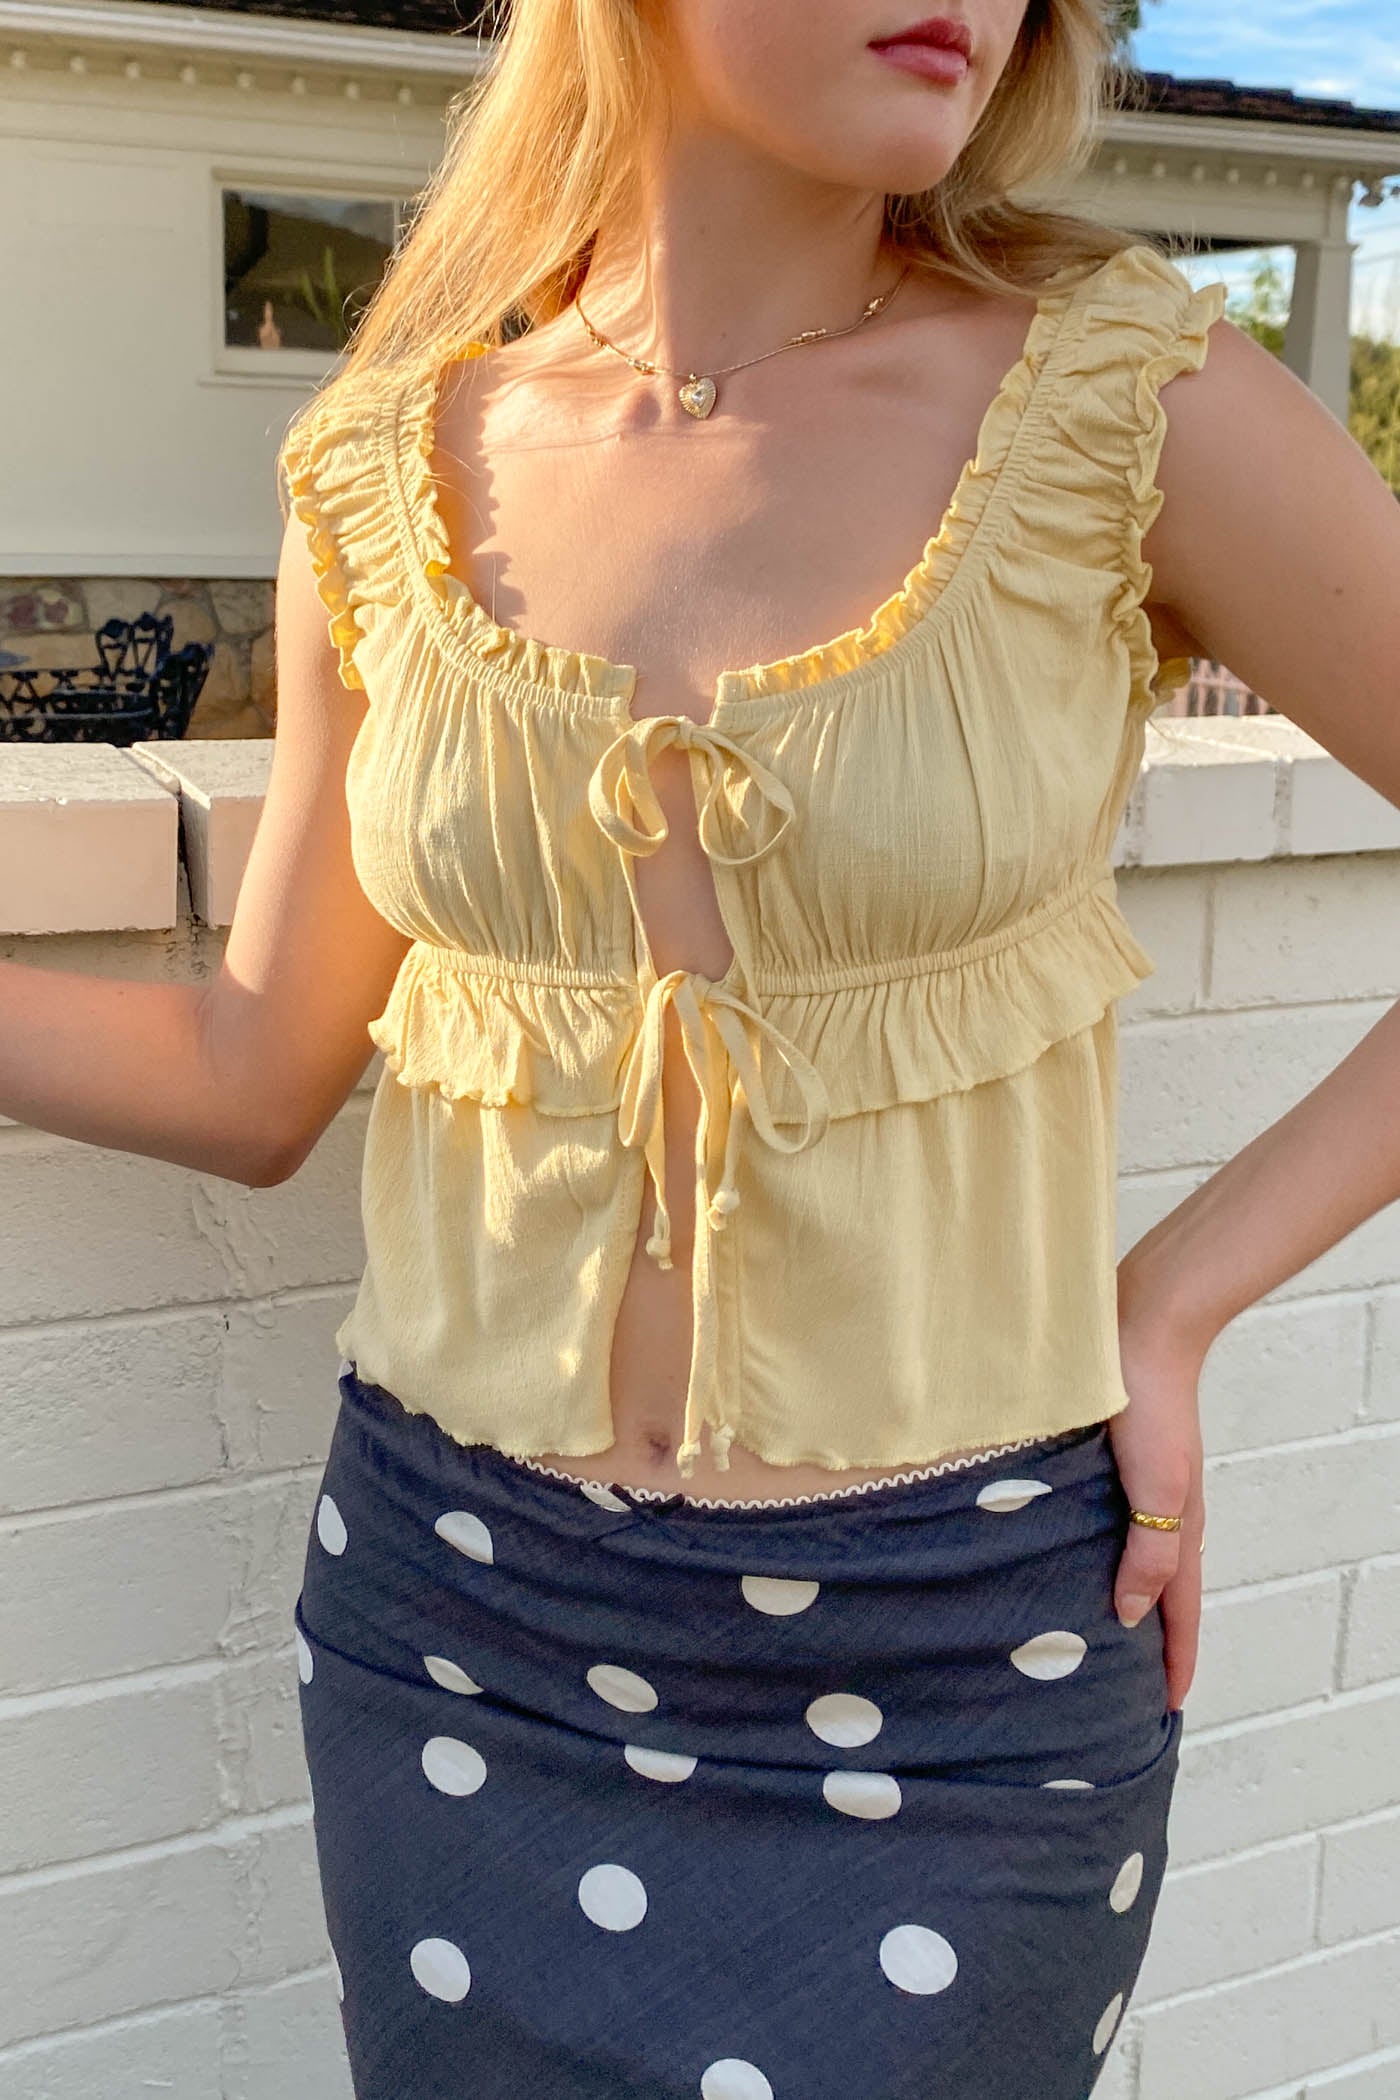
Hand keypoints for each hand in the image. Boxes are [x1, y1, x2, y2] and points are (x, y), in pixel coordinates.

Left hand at [1109, 1281, 1208, 1713]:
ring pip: (1128, 1555)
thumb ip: (1148, 1554)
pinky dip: (1093, 1550)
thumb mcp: (1157, 1489)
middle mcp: (1160, 1510)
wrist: (1138, 1328)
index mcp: (1178, 1525)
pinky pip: (1104, 1520)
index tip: (1170, 1707)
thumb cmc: (1150, 1406)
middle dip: (1151, 1639)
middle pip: (1158, 1590)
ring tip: (1090, 1631)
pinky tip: (1062, 1552)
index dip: (1177, 1660)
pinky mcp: (1109, 1457)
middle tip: (1129, 1686)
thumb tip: (1130, 1617)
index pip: (1180, 1610)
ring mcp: (1136, 1484)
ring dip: (1118, 1595)